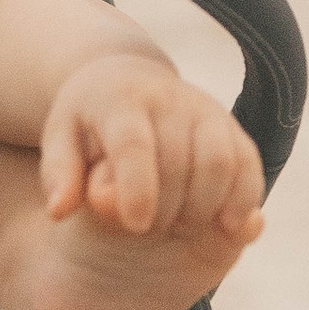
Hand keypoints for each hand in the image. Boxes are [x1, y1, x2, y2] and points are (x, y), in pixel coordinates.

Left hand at [40, 55, 262, 245]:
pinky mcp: (232, 126)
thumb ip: (59, 175)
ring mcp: (206, 110)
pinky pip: (249, 163)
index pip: (134, 143)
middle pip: (180, 160)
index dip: (137, 186)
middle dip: (168, 206)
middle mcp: (169, 98)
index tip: (136, 224)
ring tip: (181, 227)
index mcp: (120, 99)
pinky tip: (226, 226)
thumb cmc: (88, 121)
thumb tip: (60, 211)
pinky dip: (244, 198)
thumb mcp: (60, 139)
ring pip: (221, 161)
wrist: (128, 78)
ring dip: (205, 206)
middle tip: (149, 231)